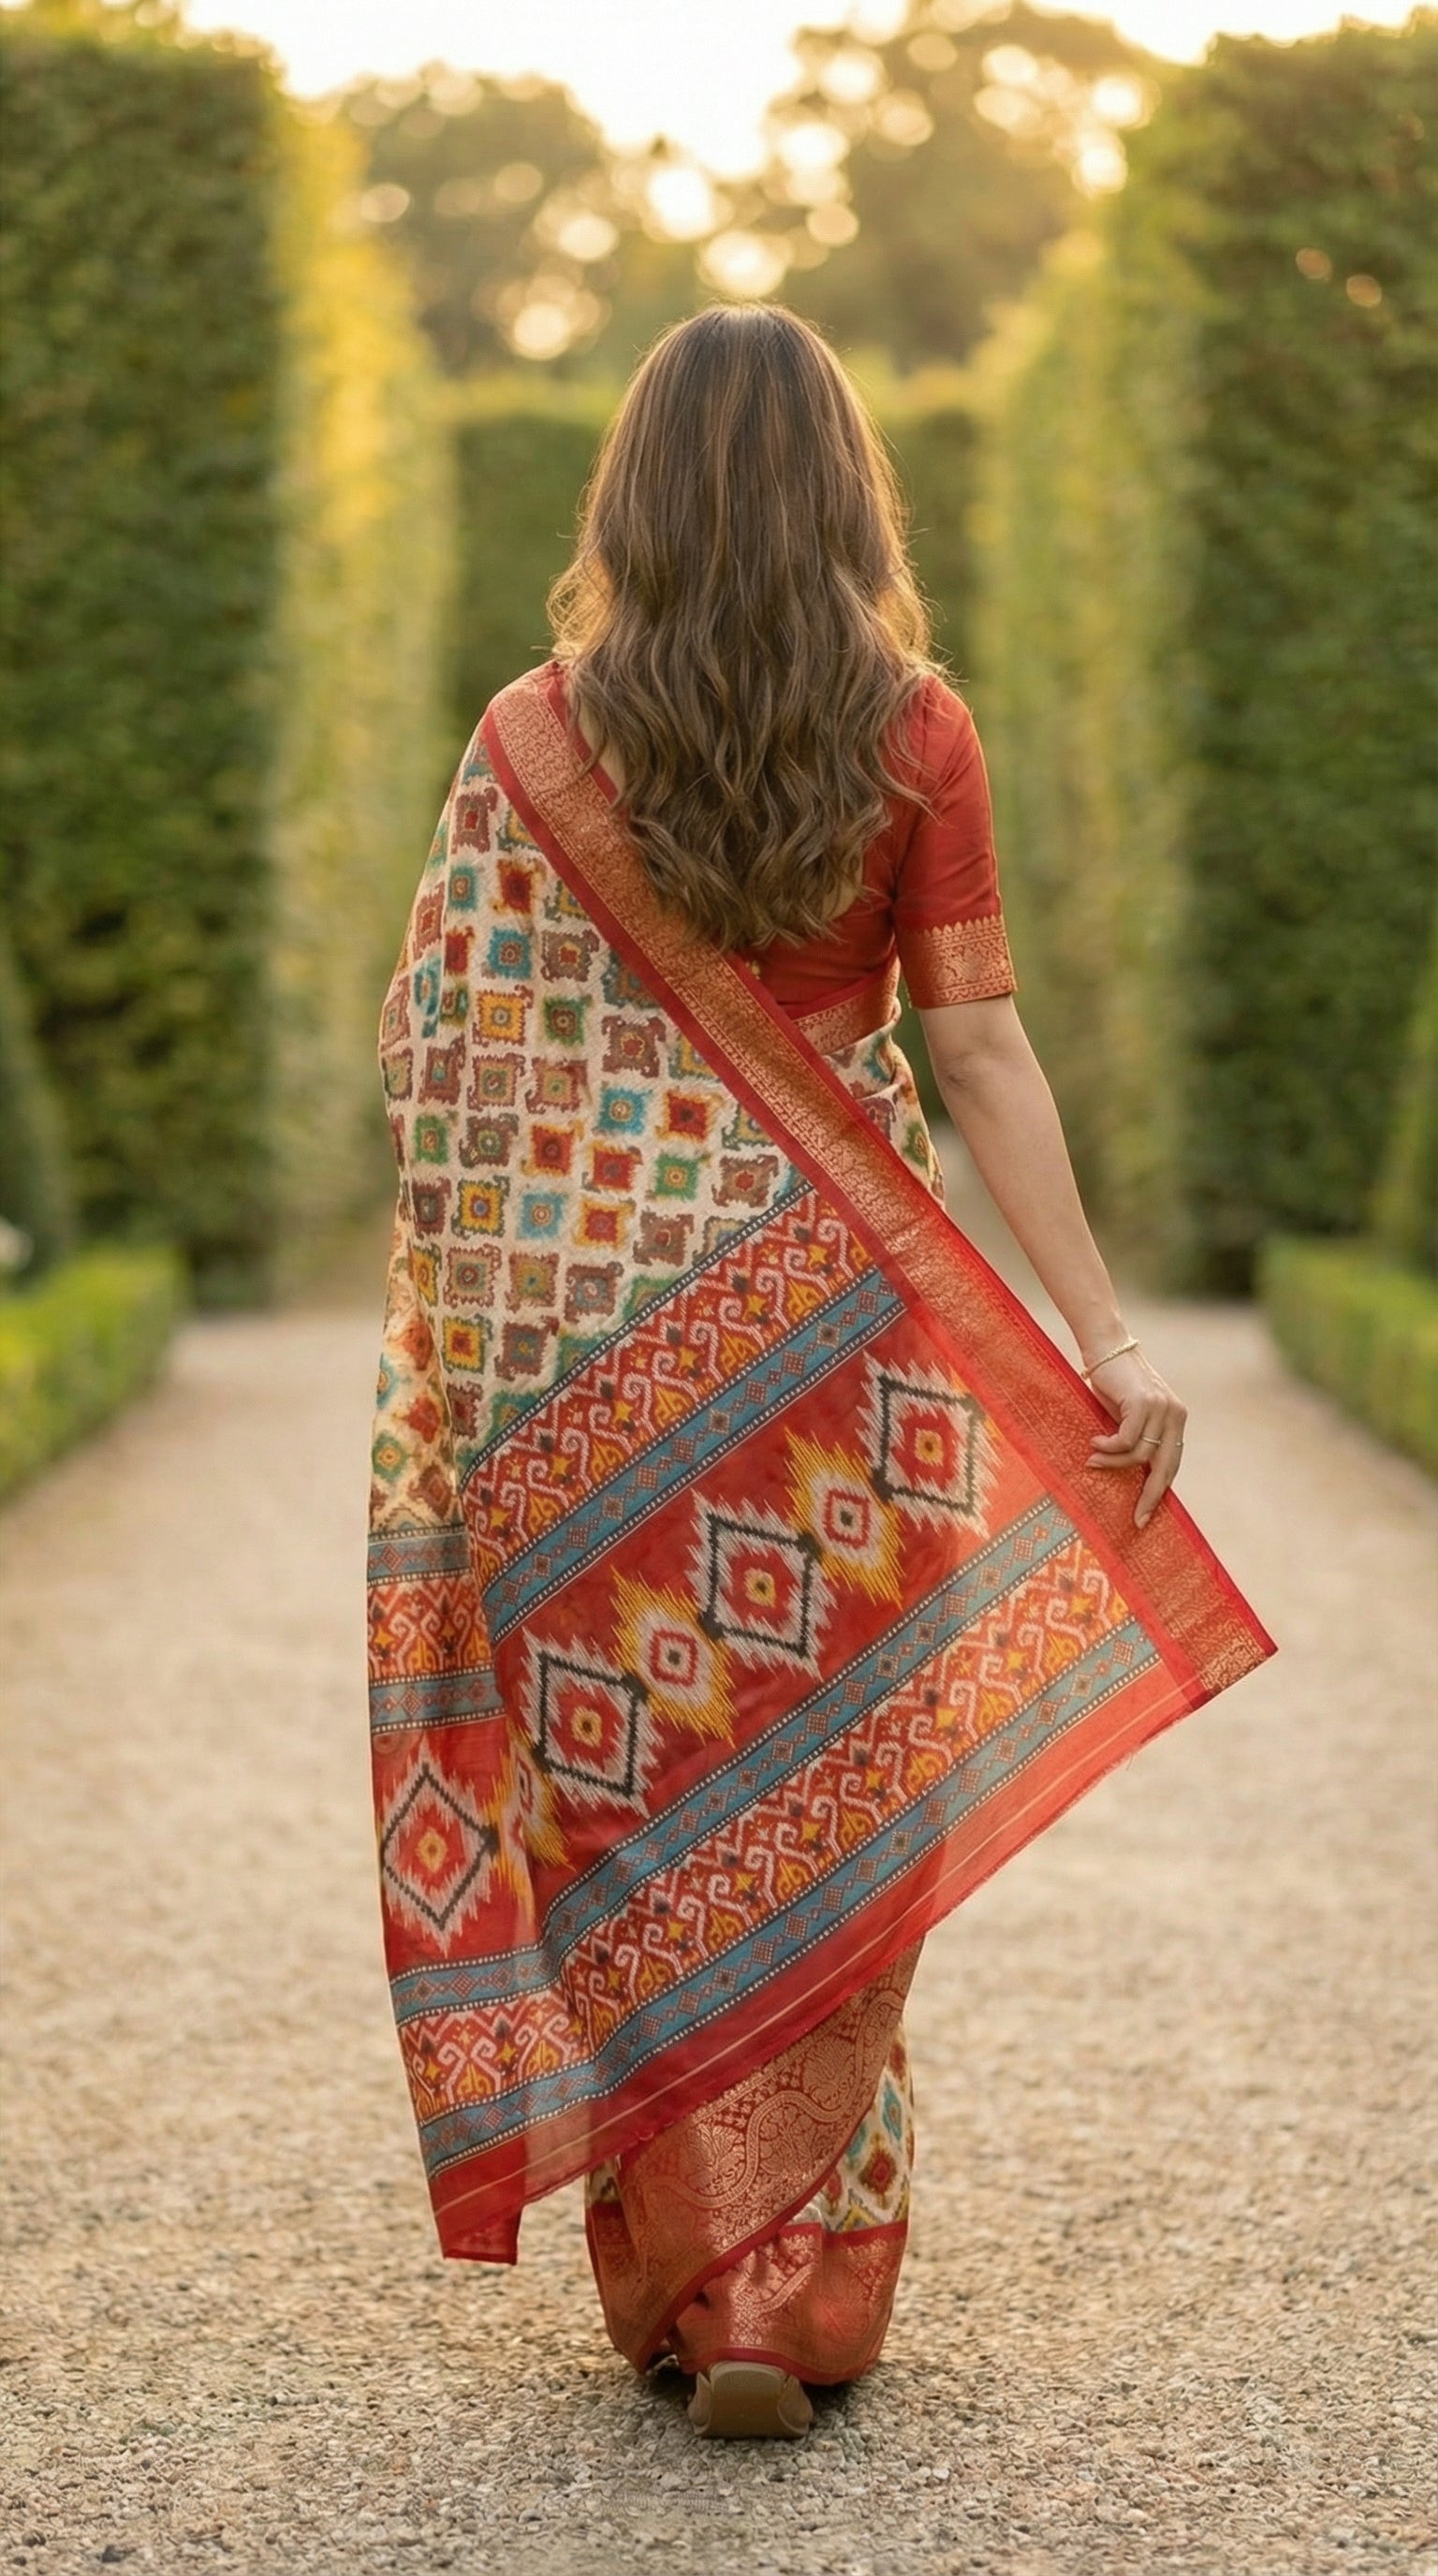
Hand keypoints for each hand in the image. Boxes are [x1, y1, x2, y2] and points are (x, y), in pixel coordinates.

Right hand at [1083, 1345, 1186, 1528]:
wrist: (1105, 1346)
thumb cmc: (1111, 1383)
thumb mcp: (1127, 1416)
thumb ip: (1134, 1439)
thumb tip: (1127, 1477)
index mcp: (1176, 1420)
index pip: (1171, 1464)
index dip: (1159, 1492)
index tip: (1144, 1516)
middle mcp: (1175, 1415)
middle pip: (1166, 1467)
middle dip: (1150, 1496)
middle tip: (1136, 1518)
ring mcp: (1162, 1408)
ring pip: (1140, 1455)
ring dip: (1113, 1462)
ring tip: (1092, 1459)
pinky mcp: (1144, 1403)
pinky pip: (1127, 1440)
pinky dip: (1109, 1447)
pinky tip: (1094, 1442)